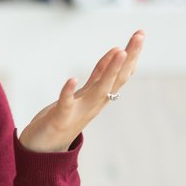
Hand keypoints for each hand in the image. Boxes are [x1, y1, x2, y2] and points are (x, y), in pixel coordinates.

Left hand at [19, 30, 144, 152]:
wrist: (44, 151)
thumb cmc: (65, 119)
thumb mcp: (85, 93)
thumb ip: (99, 75)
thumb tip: (116, 52)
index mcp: (100, 97)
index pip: (121, 74)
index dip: (131, 55)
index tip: (140, 34)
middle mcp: (94, 104)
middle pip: (116, 79)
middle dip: (129, 57)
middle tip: (140, 35)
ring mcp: (79, 112)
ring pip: (99, 90)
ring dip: (109, 71)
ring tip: (119, 51)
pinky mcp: (60, 119)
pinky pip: (66, 104)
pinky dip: (68, 92)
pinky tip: (72, 79)